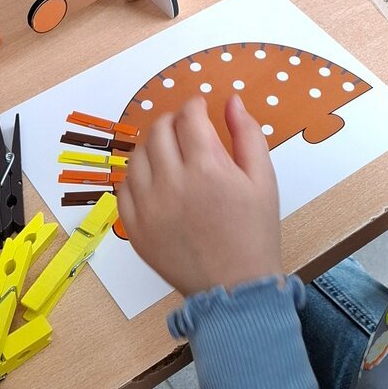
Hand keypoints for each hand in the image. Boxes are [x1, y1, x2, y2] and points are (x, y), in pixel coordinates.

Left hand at [118, 95, 281, 297]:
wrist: (235, 288)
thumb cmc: (254, 232)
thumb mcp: (264, 180)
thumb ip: (248, 134)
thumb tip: (231, 100)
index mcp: (206, 168)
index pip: (189, 116)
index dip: (194, 105)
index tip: (200, 108)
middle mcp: (171, 183)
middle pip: (160, 130)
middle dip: (174, 121)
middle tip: (185, 129)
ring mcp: (148, 207)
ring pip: (138, 155)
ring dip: (153, 146)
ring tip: (169, 153)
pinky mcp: (135, 228)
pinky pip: (123, 187)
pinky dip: (136, 176)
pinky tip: (153, 179)